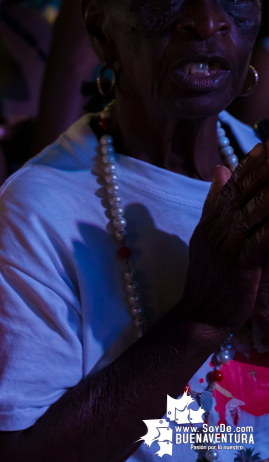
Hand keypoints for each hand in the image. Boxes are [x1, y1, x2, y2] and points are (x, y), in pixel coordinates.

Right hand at [181, 143, 268, 334]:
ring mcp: (227, 247)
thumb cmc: (209, 277)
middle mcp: (217, 230)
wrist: (200, 315)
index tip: (267, 146)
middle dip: (264, 171)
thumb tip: (221, 169)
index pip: (231, 186)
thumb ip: (215, 203)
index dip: (250, 166)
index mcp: (211, 221)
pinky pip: (260, 240)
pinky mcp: (240, 266)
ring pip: (253, 212)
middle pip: (243, 194)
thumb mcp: (206, 235)